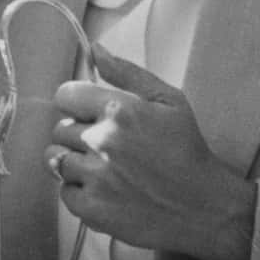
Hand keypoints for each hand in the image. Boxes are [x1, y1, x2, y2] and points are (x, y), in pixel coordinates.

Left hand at [47, 46, 256, 259]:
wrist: (203, 207)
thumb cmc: (187, 150)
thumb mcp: (169, 101)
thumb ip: (127, 73)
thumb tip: (95, 50)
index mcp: (119, 110)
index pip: (65, 95)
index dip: (76, 104)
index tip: (90, 114)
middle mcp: (102, 142)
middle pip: (60, 129)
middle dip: (79, 135)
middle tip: (108, 147)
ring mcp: (95, 177)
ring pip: (56, 160)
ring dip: (75, 163)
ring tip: (104, 168)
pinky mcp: (91, 209)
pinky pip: (64, 192)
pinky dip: (80, 192)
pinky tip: (106, 191)